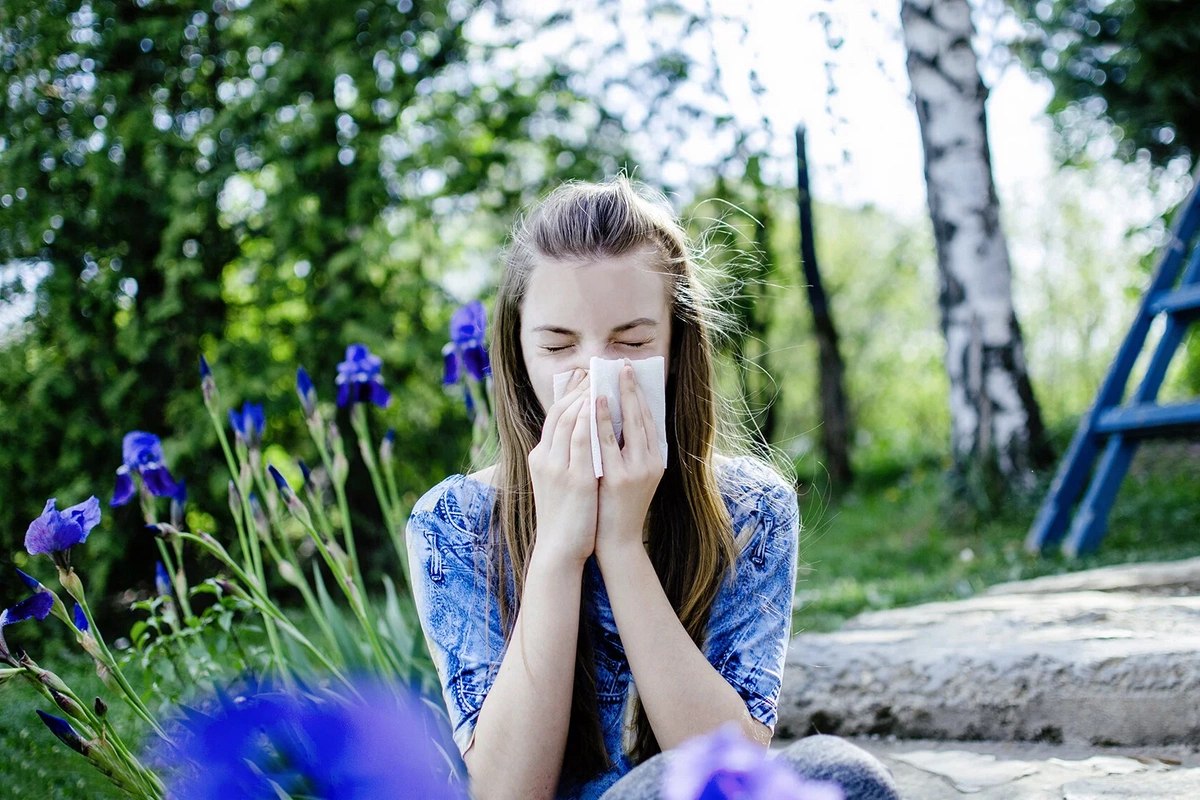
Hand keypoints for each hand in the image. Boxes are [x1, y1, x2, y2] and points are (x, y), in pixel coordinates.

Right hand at [527, 368, 597, 569]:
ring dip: (585, 396)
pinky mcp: (574, 478)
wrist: (560, 549)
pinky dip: (589, 418)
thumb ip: (564, 458)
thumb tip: (582, 436)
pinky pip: (582, 439)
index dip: (568, 393)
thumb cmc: (564, 517)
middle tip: (596, 369)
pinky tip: (600, 403)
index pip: (553, 416)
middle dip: (579, 388)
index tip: (583, 376)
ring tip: (601, 378)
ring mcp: (558, 467)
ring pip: (569, 420)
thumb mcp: (556, 482)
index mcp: (540, 457)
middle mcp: (544, 457)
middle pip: (560, 412)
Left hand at [594, 359, 664, 562]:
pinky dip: (600, 419)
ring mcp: (635, 471)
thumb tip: (616, 418)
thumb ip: (628, 450)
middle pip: (643, 417)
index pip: (649, 419)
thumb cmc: (617, 507)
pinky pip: (607, 441)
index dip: (640, 395)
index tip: (630, 374)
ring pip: (628, 425)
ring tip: (609, 375)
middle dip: (633, 389)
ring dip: (619, 397)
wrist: (615, 542)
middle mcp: (651, 463)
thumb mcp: (630, 475)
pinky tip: (593, 402)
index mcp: (655, 460)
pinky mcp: (617, 479)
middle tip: (623, 365)